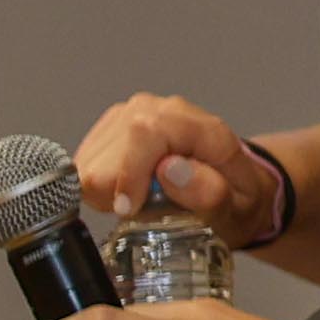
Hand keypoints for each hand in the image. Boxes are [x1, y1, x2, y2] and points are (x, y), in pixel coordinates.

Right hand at [72, 94, 280, 246]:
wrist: (232, 185)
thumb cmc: (235, 200)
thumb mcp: (236, 209)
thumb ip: (210, 192)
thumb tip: (170, 169)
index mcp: (199, 126)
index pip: (145, 134)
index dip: (129, 176)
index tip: (130, 208)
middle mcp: (161, 109)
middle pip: (108, 156)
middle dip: (117, 192)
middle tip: (144, 207)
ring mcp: (132, 112)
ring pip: (88, 163)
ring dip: (107, 190)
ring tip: (139, 197)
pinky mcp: (111, 125)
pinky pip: (82, 164)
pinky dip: (99, 184)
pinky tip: (127, 187)